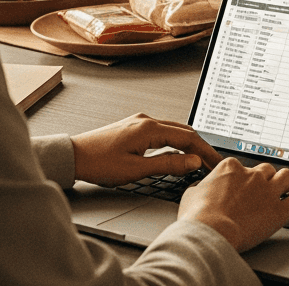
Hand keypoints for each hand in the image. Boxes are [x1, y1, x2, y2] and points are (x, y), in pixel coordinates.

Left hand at [71, 113, 222, 186]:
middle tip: (212, 162)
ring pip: (173, 129)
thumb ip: (167, 165)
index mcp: (149, 128)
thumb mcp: (136, 170)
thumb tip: (191, 162)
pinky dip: (175, 141)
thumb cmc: (98, 163)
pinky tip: (176, 152)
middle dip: (200, 147)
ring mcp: (140, 121)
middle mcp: (147, 120)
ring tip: (198, 160)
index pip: (188, 137)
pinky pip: (163, 131)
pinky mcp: (134, 127)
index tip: (215, 162)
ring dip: (188, 144)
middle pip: (184, 130)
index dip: (205, 151)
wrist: (73, 156)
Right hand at [178, 158, 288, 252]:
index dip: (242, 178)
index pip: (242, 167)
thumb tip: (202, 187)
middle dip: (264, 179)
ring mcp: (267, 191)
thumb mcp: (191, 194)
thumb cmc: (197, 216)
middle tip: (261, 190)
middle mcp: (252, 175)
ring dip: (285, 182)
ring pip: (285, 177)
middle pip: (265, 170)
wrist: (210, 232)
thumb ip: (202, 186)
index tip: (240, 186)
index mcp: (231, 167)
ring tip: (286, 187)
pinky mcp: (279, 210)